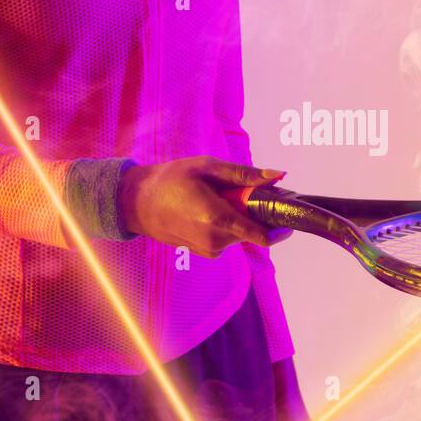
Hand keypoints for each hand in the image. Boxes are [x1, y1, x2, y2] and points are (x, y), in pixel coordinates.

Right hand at [118, 156, 289, 256]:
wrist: (135, 203)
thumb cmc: (170, 180)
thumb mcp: (207, 168)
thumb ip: (244, 175)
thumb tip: (278, 176)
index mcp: (218, 219)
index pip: (263, 235)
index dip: (280, 226)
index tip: (285, 212)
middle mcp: (216, 241)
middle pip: (253, 230)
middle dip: (253, 211)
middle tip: (236, 190)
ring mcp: (209, 250)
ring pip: (240, 234)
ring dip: (237, 217)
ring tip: (213, 197)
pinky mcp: (204, 252)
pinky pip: (227, 238)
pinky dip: (226, 225)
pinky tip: (206, 210)